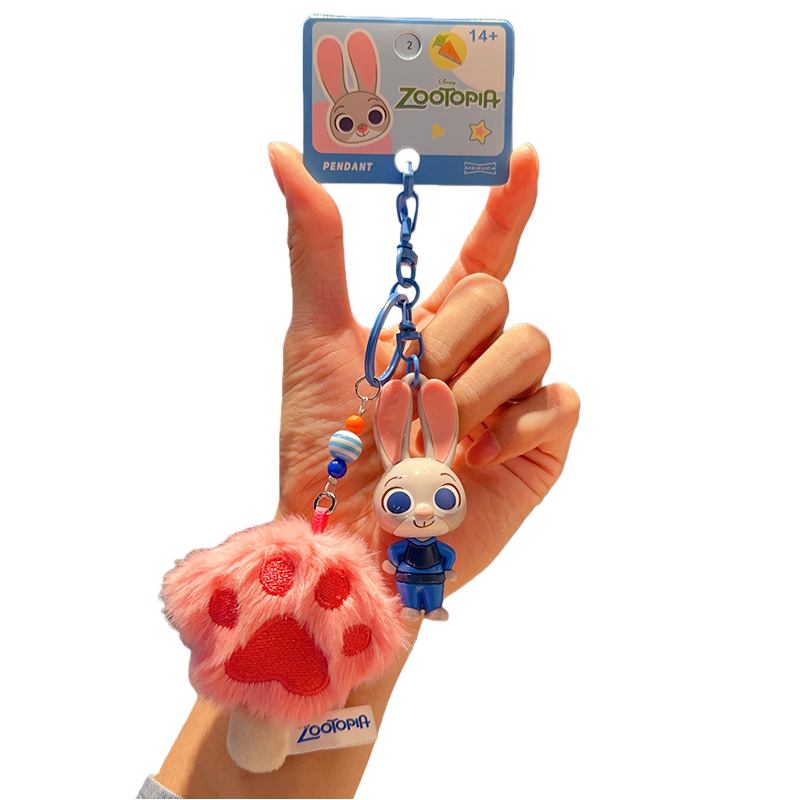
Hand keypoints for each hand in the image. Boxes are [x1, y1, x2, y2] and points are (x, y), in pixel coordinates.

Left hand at [268, 142, 578, 590]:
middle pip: (497, 294)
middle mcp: (478, 355)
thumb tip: (282, 152)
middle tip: (408, 386)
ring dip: (472, 390)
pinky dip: (516, 426)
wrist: (348, 540)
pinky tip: (478, 458)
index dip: (508, 205)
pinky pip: (561, 401)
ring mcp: (514, 399)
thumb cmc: (322, 444)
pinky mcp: (543, 443)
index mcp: (434, 326)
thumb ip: (316, 245)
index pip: (486, 252)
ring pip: (531, 343)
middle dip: (446, 336)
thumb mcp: (315, 335)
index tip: (524, 157)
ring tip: (434, 435)